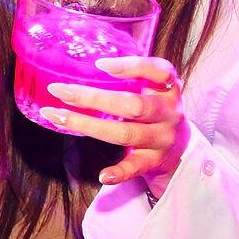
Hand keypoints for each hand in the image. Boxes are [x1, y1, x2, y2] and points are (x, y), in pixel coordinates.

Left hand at [44, 55, 188, 189]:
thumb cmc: (155, 112)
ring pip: (125, 133)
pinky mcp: (155, 161)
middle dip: (92, 98)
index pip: (157, 71)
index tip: (100, 64)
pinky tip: (102, 175)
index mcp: (168, 89)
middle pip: (132, 105)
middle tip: (58, 90)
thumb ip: (131, 77)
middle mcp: (168, 112)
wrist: (181, 151)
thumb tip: (83, 63)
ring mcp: (162, 139)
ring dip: (88, 125)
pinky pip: (135, 167)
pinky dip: (119, 172)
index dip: (131, 66)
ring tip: (58, 117)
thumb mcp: (153, 90)